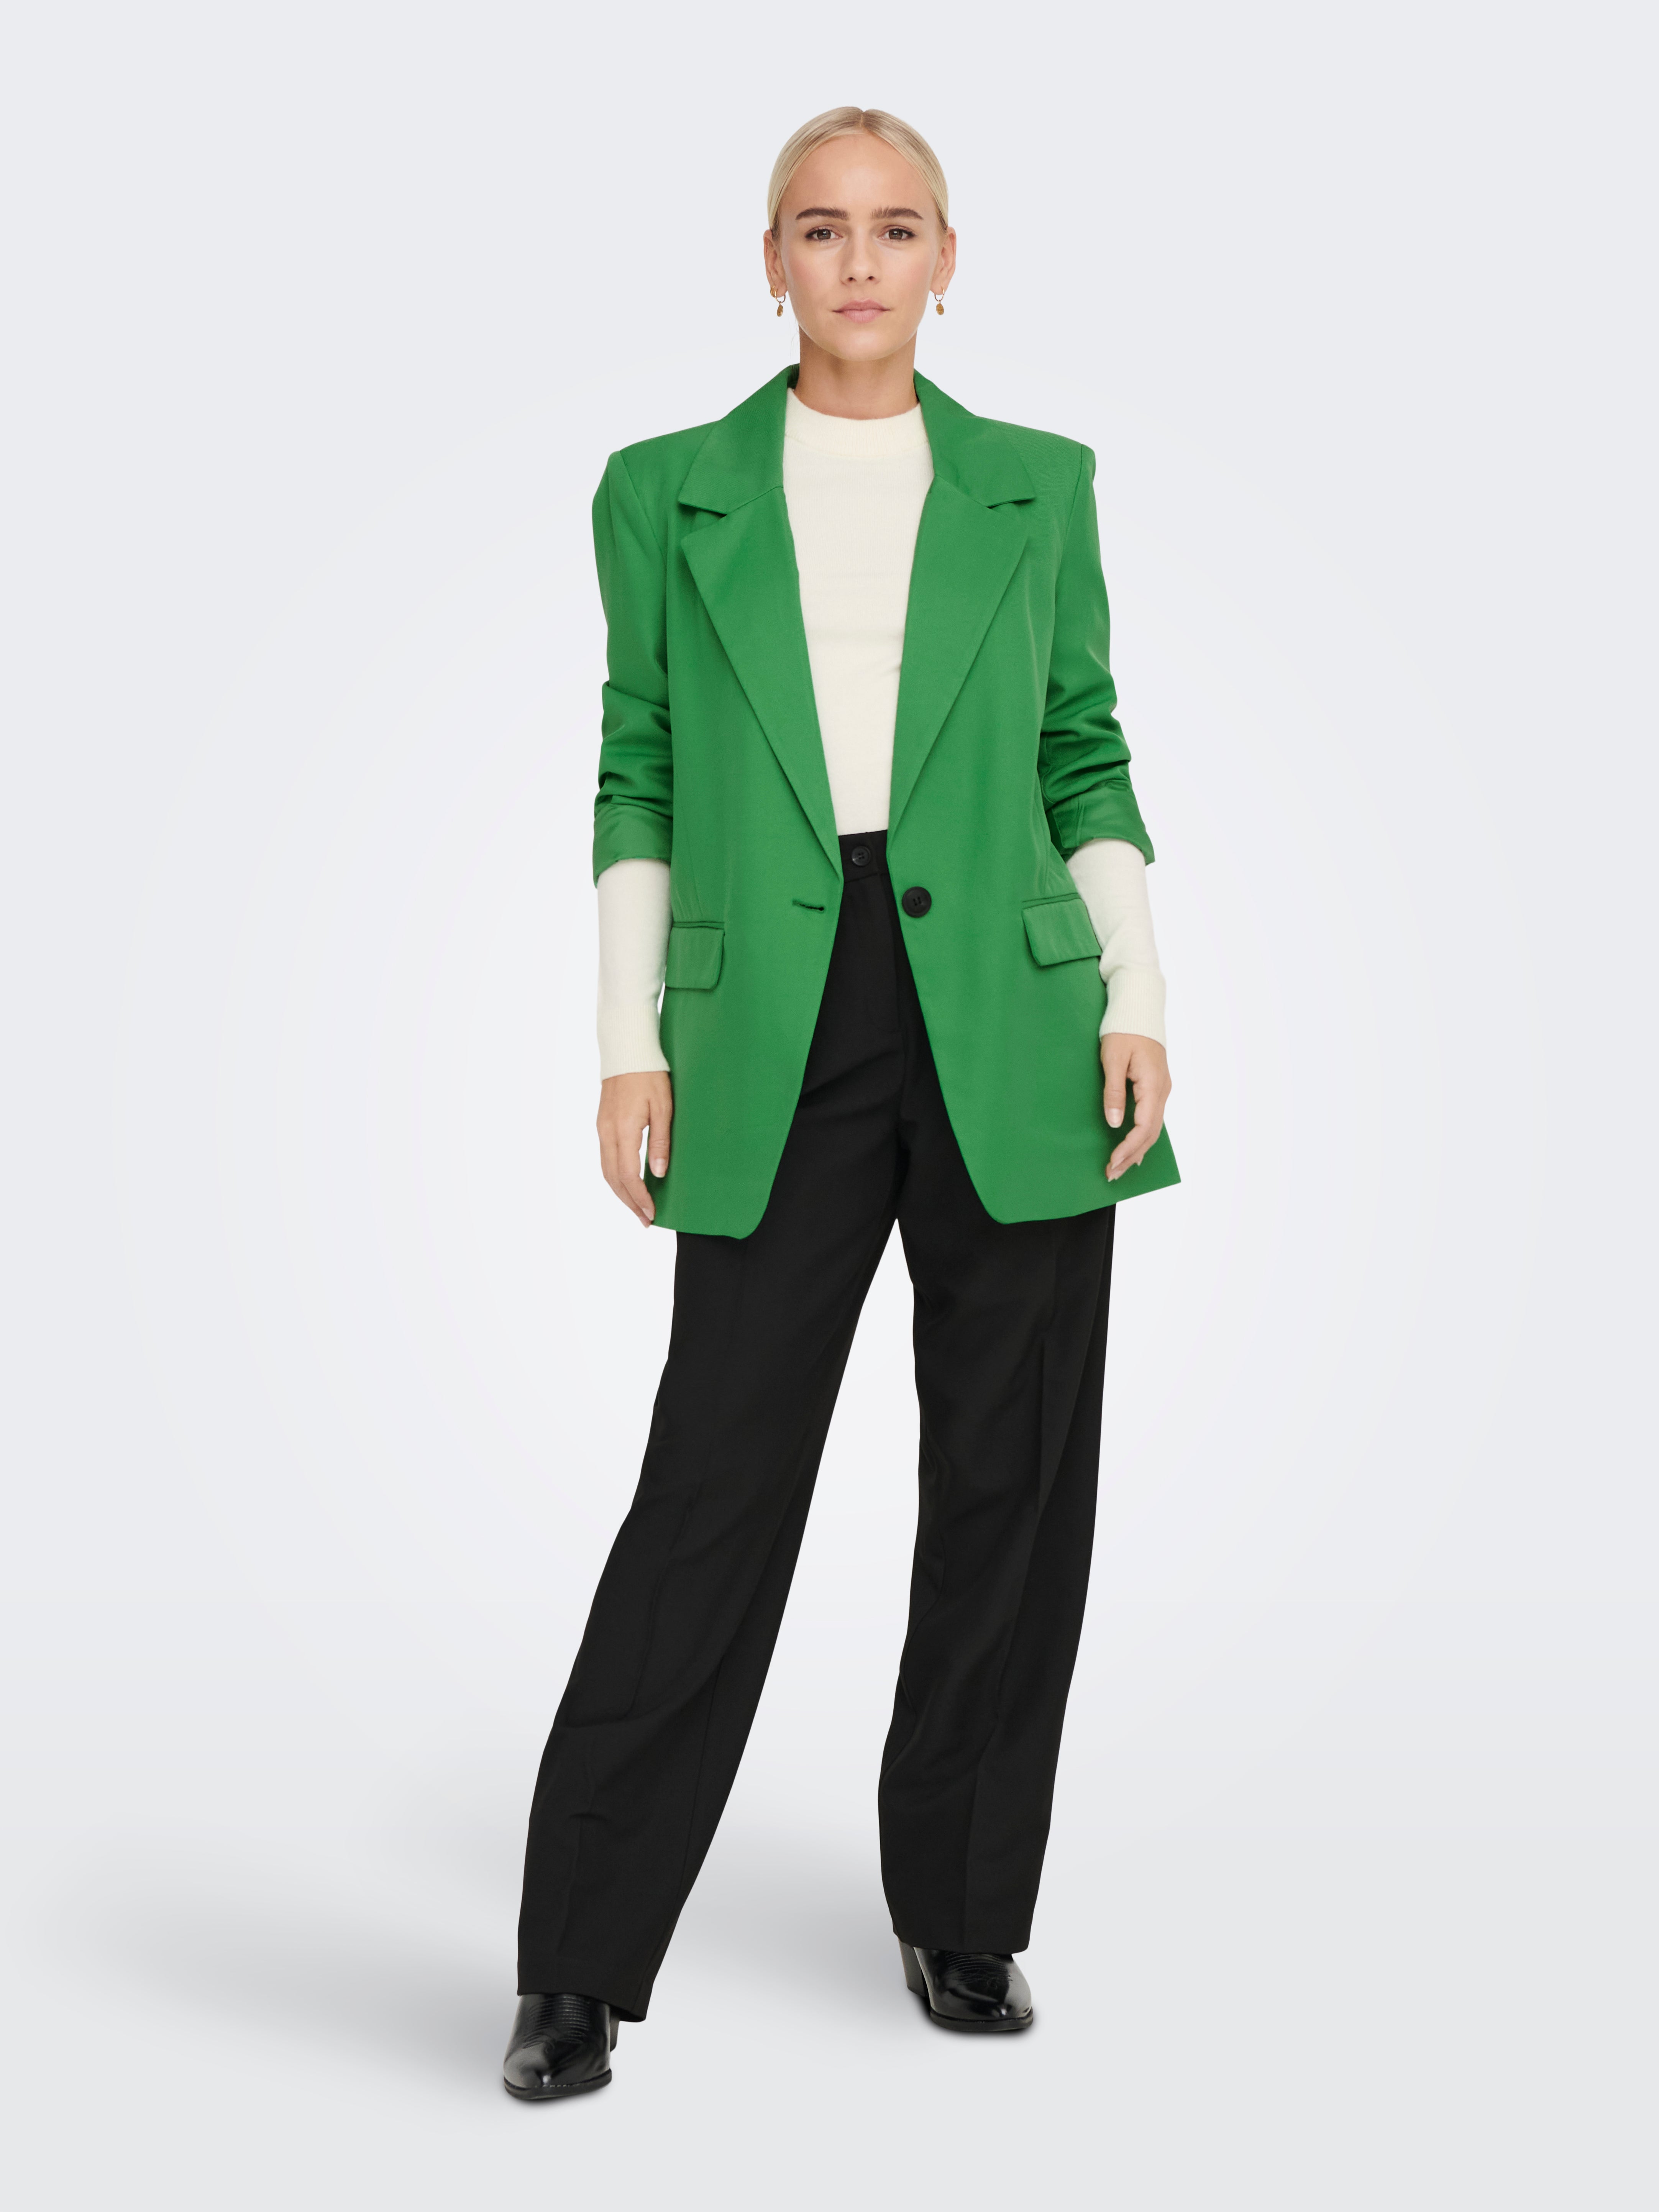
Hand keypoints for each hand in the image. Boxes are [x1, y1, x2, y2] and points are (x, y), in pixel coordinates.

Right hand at [597, 1071, 672, 1224]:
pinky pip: (606, 1158)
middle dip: (629, 1202)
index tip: (651, 1214)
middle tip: (645, 1220)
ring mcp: (602, 1129)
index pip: (628, 1175)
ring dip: (621, 1192)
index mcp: (623, 1130)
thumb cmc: (650, 1075)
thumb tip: (658, 1174)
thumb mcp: (663, 1107)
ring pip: (606, 1170)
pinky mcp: (602, 1124)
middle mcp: (606, 1132)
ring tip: (637, 1208)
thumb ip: (660, 1142)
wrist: (627, 1050)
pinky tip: (629, 1183)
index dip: (639, 1198)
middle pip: (613, 1178)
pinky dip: (616, 1177)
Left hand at [1101, 1033, 1170, 1181]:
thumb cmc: (1123, 1030)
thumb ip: (1114, 1092)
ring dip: (1137, 1149)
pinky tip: (1134, 1149)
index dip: (1128, 1148)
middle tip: (1112, 1174)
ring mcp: (1162, 1089)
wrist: (1138, 1010)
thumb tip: (1115, 1123)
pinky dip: (1142, 1136)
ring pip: (1153, 1128)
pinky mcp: (1156, 1087)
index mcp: (1153, 1085)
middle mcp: (1162, 1090)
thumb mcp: (1112, 1059)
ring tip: (1120, 1168)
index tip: (1112, 1162)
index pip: (1143, 1126)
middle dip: (1131, 1156)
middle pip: (1150, 1133)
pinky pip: (1152, 1118)